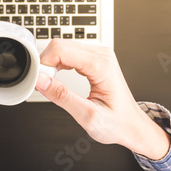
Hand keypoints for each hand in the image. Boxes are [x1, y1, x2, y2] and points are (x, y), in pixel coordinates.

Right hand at [35, 39, 170, 160]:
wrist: (132, 126)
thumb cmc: (117, 123)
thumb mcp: (87, 115)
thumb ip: (62, 96)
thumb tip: (41, 81)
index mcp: (102, 66)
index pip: (61, 50)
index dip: (44, 63)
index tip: (39, 80)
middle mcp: (102, 56)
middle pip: (60, 45)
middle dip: (46, 63)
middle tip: (44, 84)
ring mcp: (99, 55)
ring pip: (63, 47)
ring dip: (51, 63)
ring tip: (51, 83)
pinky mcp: (94, 59)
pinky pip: (69, 52)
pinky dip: (58, 64)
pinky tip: (57, 77)